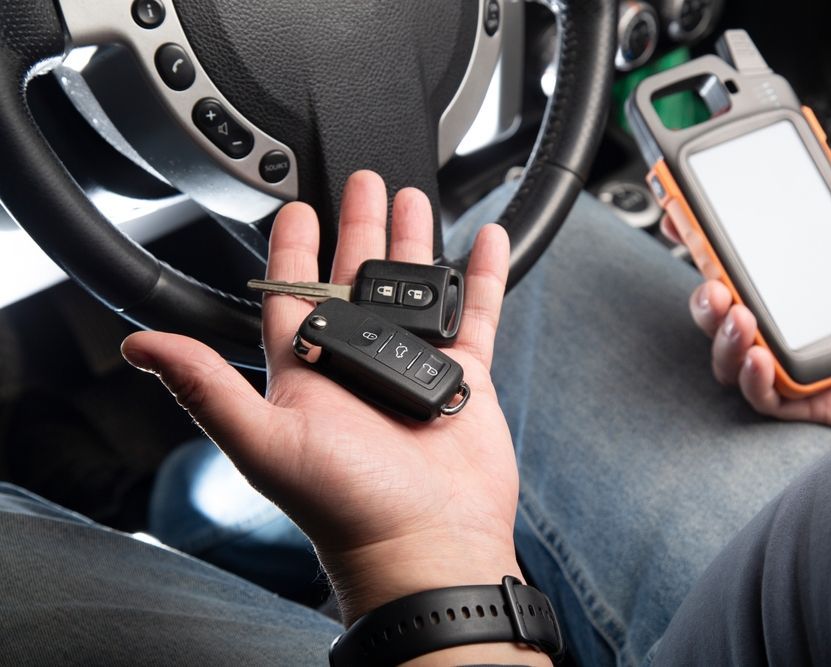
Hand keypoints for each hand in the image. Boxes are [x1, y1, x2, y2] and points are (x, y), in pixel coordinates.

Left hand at [121, 173, 544, 663]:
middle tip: (364, 181)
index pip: (295, 294)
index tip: (297, 209)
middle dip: (359, 227)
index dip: (293, 251)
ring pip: (414, 287)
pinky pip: (476, 313)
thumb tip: (138, 345)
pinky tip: (486, 242)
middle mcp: (360, 363)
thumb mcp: (264, 440)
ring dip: (413, 241)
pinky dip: (482, 276)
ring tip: (414, 199)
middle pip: (357, 277)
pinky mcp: (463, 377)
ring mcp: (414, 366)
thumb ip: (206, 385)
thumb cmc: (346, 505)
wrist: (426, 541)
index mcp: (310, 371)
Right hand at [664, 141, 830, 430]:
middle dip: (702, 294)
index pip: (728, 260)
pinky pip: (758, 394)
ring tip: (738, 314)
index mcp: (787, 284)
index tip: (678, 211)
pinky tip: (759, 357)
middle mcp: (777, 323)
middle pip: (716, 309)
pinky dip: (750, 376)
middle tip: (713, 280)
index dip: (695, 238)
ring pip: (725, 353)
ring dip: (720, 334)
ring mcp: (783, 360)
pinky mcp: (799, 398)